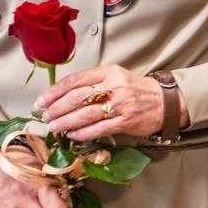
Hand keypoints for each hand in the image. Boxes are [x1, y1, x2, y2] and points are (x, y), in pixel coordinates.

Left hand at [39, 65, 178, 141]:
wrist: (165, 101)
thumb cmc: (135, 89)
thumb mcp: (115, 77)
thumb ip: (92, 83)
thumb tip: (62, 97)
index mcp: (108, 72)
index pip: (75, 80)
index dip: (55, 91)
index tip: (42, 101)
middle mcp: (114, 86)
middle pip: (77, 97)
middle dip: (57, 108)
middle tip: (45, 116)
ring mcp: (121, 104)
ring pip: (86, 114)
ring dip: (66, 122)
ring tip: (54, 127)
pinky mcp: (126, 121)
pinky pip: (99, 128)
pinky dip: (83, 133)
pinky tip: (73, 135)